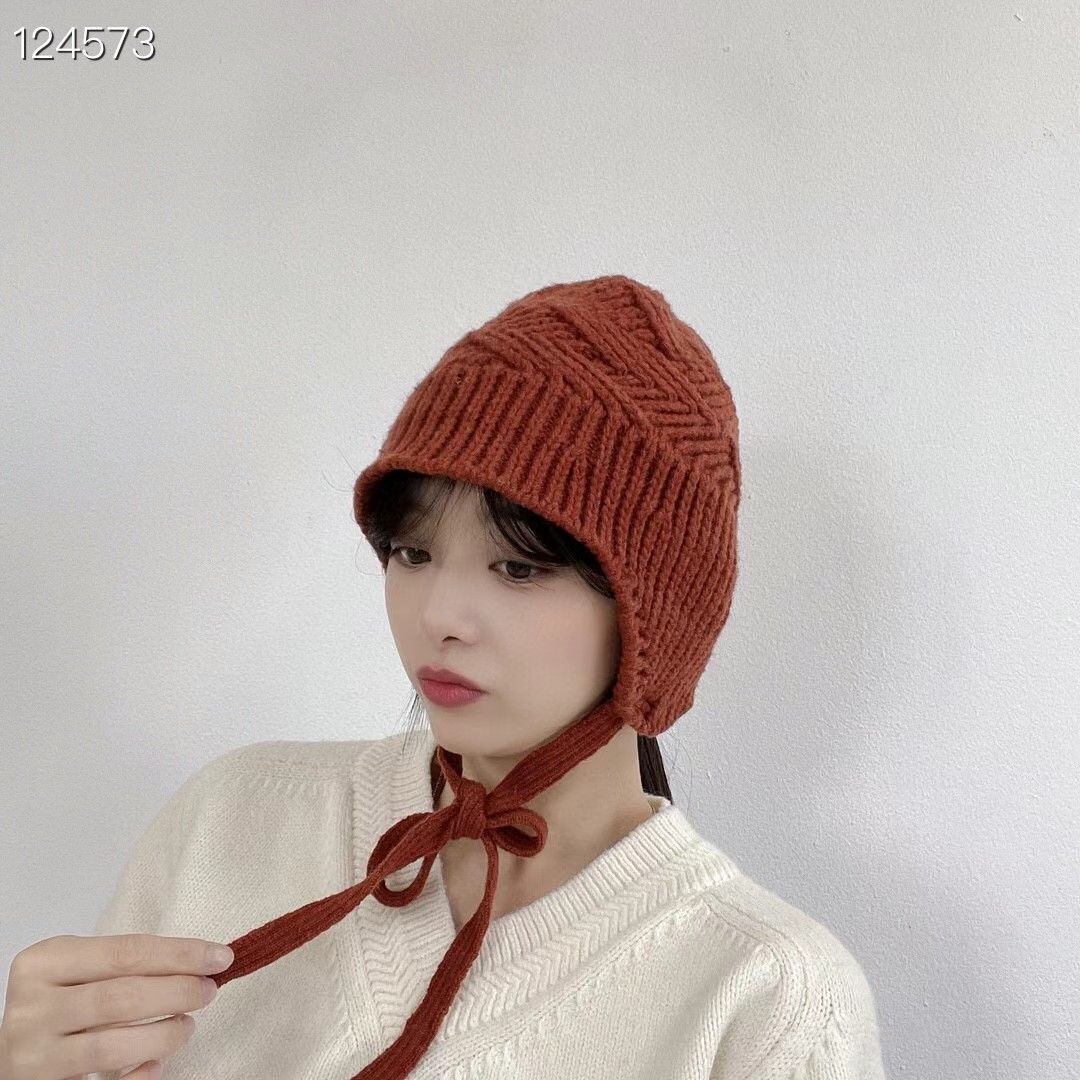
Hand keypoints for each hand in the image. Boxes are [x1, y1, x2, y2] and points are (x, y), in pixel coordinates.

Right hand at [0, 933, 233, 1079]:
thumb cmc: (58, 1000)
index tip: (220, 957)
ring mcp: (31, 1055)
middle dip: (177, 992)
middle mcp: (31, 1008)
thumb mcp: (79, 968)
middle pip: (122, 997)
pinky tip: (156, 1065)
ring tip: (186, 1026)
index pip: (126, 952)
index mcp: (43, 962)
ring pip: (111, 1046)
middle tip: (208, 991)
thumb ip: (126, 963)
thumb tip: (203, 961)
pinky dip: (136, 1078)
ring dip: (163, 1036)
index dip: (180, 955)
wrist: (7, 1047)